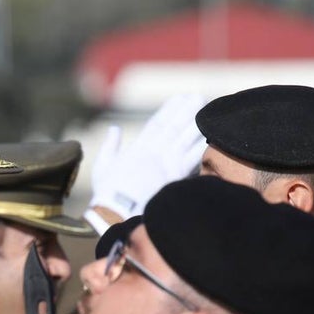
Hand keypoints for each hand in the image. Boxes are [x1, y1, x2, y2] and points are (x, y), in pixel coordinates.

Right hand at [88, 93, 207, 224]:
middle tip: (198, 97)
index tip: (179, 98)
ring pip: (186, 139)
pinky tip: (211, 137)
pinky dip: (202, 147)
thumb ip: (111, 146)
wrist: (119, 216)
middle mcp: (154, 154)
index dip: (169, 109)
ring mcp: (167, 166)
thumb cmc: (107, 195)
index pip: (157, 123)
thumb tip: (114, 129)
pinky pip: (193, 160)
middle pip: (174, 127)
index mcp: (137, 149)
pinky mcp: (176, 180)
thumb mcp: (103, 167)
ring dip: (197, 124)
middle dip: (187, 110)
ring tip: (208, 112)